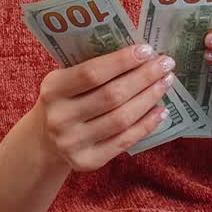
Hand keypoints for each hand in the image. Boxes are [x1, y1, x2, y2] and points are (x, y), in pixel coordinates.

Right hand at [35, 44, 174, 171]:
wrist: (45, 139)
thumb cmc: (65, 99)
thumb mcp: (66, 80)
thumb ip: (94, 67)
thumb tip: (140, 53)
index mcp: (52, 89)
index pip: (92, 73)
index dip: (122, 61)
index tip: (147, 50)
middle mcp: (59, 118)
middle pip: (112, 95)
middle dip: (144, 77)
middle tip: (166, 64)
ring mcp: (72, 143)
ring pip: (122, 118)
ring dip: (149, 98)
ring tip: (166, 82)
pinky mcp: (87, 161)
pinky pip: (124, 141)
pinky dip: (146, 124)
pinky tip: (161, 110)